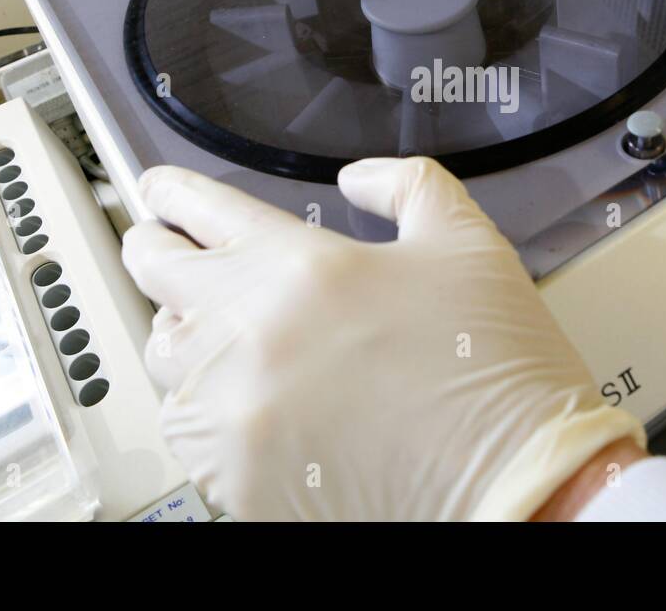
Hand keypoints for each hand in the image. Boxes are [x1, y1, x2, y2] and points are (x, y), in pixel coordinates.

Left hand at [121, 157, 643, 520]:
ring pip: (162, 351)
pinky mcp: (230, 477)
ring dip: (186, 330)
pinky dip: (203, 404)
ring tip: (227, 329)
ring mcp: (230, 413)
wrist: (514, 486)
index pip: (197, 207)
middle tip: (171, 246)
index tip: (161, 191)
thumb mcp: (467, 243)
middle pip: (151, 268)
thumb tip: (357, 178)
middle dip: (157, 245)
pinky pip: (184, 428)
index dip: (171, 191)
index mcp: (299, 265)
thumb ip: (407, 185)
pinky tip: (249, 398)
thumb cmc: (496, 374)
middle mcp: (247, 334)